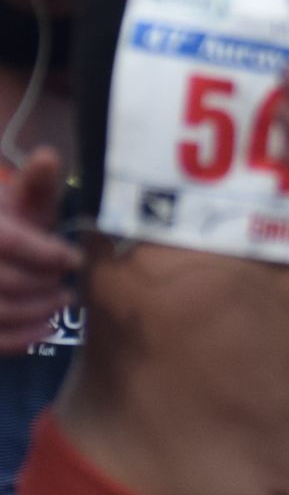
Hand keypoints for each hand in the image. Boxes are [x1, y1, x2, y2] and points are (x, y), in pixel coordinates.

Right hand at [0, 151, 75, 351]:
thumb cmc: (3, 223)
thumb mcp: (15, 201)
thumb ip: (34, 185)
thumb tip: (49, 157)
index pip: (7, 242)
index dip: (46, 253)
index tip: (75, 259)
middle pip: (6, 280)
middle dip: (44, 283)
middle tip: (69, 285)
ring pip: (0, 310)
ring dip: (39, 310)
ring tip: (63, 301)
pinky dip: (21, 337)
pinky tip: (46, 327)